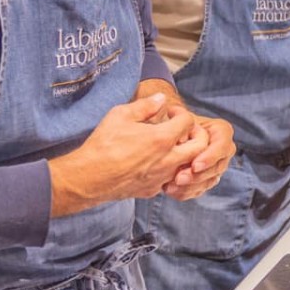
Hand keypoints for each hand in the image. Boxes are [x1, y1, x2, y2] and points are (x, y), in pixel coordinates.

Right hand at [50, 92, 198, 215]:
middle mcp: (168, 160)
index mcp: (162, 139)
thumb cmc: (103, 144)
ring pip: (189, 165)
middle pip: (201, 146)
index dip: (181, 113)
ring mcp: (162, 177)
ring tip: (171, 145)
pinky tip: (157, 161)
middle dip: (196, 134)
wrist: (89, 178)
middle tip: (182, 129)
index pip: (188, 122)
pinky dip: (172, 169)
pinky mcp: (153, 190)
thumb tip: (161, 99)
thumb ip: (145, 105)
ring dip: (186, 153)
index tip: (171, 112)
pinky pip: (172, 179)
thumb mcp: (120, 115)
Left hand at [163, 115, 236, 199]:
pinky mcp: (205, 179)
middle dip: (199, 175)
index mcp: (221, 131)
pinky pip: (199, 189)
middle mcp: (223, 150)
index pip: (222, 145)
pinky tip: (170, 190)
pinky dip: (185, 192)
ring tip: (170, 187)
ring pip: (209, 181)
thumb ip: (177, 116)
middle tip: (179, 179)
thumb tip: (174, 115)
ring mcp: (216, 166)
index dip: (210, 156)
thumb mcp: (176, 115)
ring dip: (190, 186)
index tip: (194, 165)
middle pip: (218, 166)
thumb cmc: (174, 120)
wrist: (168, 134)